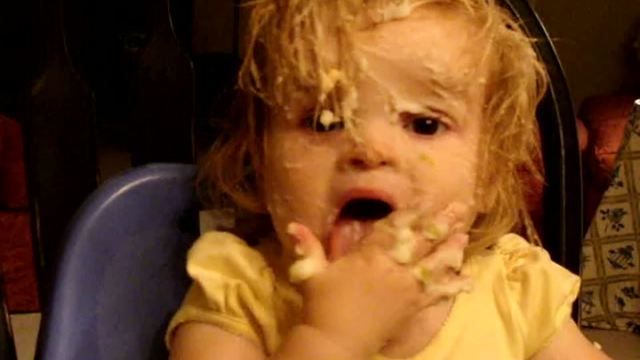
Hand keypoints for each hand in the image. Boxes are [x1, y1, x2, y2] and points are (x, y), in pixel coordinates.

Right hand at [286, 205, 470, 356]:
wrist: (335, 342)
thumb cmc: (322, 305)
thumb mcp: (311, 273)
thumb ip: (307, 247)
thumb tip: (293, 224)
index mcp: (369, 256)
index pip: (395, 229)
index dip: (412, 213)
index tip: (428, 199)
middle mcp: (393, 268)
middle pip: (422, 241)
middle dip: (442, 223)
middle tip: (460, 207)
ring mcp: (407, 289)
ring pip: (435, 264)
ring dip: (451, 249)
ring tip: (465, 235)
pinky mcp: (413, 308)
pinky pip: (437, 295)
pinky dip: (453, 287)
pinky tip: (467, 281)